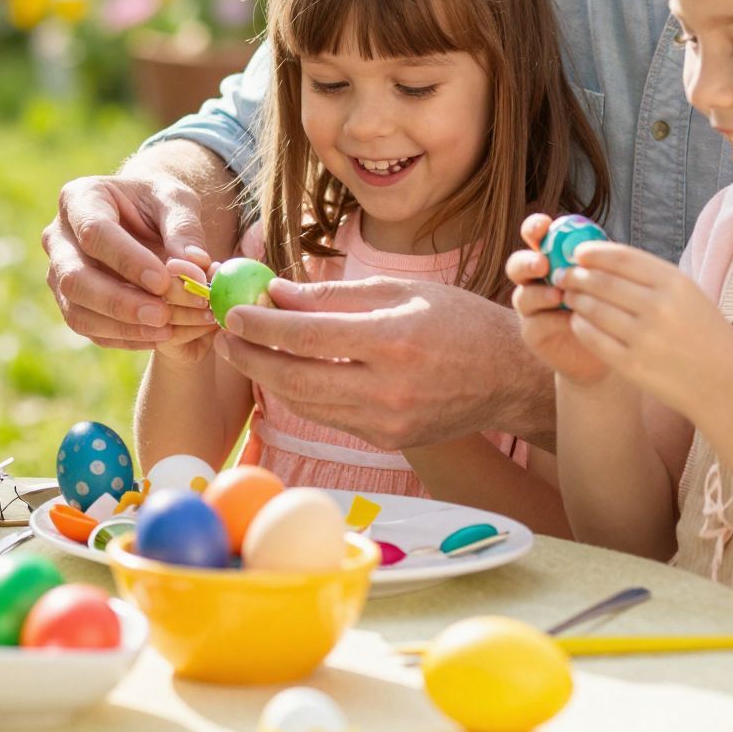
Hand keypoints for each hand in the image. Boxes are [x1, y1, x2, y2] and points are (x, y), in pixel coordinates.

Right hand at [42, 170, 223, 350]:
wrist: (143, 220)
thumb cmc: (157, 204)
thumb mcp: (176, 200)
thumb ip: (185, 228)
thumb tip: (193, 266)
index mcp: (80, 199)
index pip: (93, 231)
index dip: (126, 259)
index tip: (162, 280)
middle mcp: (59, 238)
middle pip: (75, 278)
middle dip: (119, 302)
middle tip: (162, 315)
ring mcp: (59, 274)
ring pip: (77, 311)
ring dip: (123, 327)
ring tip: (167, 330)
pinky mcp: (71, 303)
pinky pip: (90, 329)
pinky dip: (125, 337)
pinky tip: (160, 335)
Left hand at [214, 273, 555, 448]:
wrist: (509, 376)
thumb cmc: (458, 320)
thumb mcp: (400, 290)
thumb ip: (335, 296)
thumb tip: (276, 294)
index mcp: (393, 340)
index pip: (307, 336)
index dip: (261, 325)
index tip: (233, 311)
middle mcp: (388, 388)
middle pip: (295, 378)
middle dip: (249, 357)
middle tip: (223, 335)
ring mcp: (387, 422)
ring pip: (305, 403)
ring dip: (266, 377)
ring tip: (242, 349)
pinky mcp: (387, 440)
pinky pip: (328, 416)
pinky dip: (299, 393)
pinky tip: (283, 369)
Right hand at [507, 213, 610, 386]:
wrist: (610, 346)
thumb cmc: (610, 305)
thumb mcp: (606, 278)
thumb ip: (597, 259)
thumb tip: (595, 240)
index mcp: (551, 258)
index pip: (535, 236)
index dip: (534, 228)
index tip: (544, 225)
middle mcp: (535, 281)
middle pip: (516, 265)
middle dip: (527, 262)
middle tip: (542, 265)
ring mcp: (531, 308)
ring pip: (522, 296)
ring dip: (539, 294)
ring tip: (558, 296)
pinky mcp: (533, 334)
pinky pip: (534, 324)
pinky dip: (551, 320)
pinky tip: (570, 320)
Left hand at [553, 239, 732, 417]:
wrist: (727, 385)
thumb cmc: (705, 334)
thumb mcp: (689, 295)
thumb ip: (650, 275)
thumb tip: (601, 256)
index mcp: (676, 284)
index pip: (621, 258)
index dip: (592, 252)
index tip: (577, 253)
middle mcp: (660, 308)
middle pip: (601, 281)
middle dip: (576, 275)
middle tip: (564, 275)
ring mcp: (645, 339)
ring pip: (592, 308)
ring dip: (575, 299)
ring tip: (570, 296)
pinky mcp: (632, 366)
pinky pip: (592, 337)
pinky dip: (579, 325)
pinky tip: (579, 321)